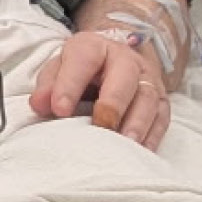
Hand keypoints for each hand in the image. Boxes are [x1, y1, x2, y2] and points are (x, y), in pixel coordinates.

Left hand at [29, 27, 172, 147]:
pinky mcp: (161, 101)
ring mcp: (147, 80)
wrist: (115, 59)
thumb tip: (39, 104)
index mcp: (95, 48)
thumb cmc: (82, 71)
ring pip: (148, 98)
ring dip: (137, 123)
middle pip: (125, 77)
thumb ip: (48, 85)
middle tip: (101, 126)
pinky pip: (161, 118)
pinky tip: (139, 153)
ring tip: (124, 145)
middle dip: (113, 103)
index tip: (59, 110)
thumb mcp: (60, 69)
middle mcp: (126, 60)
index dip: (71, 84)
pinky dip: (152, 136)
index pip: (85, 59)